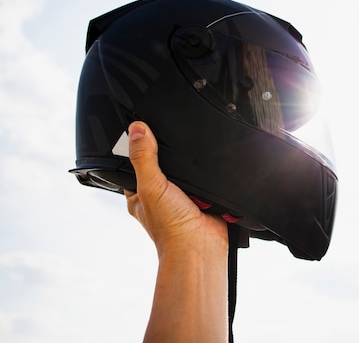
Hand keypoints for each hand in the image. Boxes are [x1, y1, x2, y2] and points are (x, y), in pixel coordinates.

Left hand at [124, 121, 228, 342]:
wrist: (202, 246)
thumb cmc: (170, 227)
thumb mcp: (151, 186)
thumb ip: (144, 158)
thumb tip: (137, 128)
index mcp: (140, 194)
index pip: (135, 163)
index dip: (140, 146)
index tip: (146, 127)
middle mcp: (160, 195)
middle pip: (164, 163)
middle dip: (171, 156)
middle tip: (175, 142)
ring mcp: (183, 196)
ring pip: (186, 170)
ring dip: (191, 166)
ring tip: (193, 159)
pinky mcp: (204, 197)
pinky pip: (206, 177)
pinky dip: (208, 173)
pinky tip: (208, 169)